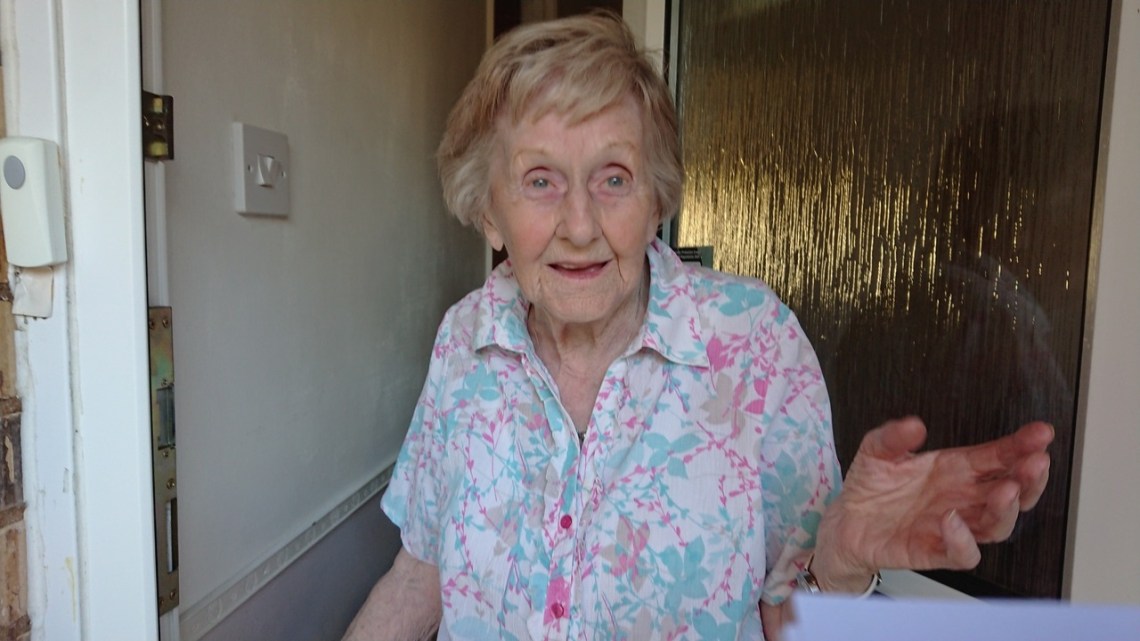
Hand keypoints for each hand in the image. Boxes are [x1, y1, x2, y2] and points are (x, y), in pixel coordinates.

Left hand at [811, 417, 1052, 590]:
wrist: (846, 522)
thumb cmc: (871, 486)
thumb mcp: (876, 451)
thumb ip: (893, 437)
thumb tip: (913, 424)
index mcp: (956, 469)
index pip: (998, 457)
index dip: (1022, 446)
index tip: (1041, 434)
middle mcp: (963, 498)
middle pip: (1012, 491)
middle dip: (1029, 477)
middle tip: (1036, 462)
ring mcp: (953, 526)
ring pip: (997, 525)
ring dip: (1007, 509)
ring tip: (1006, 490)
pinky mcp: (935, 552)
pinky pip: (962, 554)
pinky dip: (962, 540)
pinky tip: (951, 520)